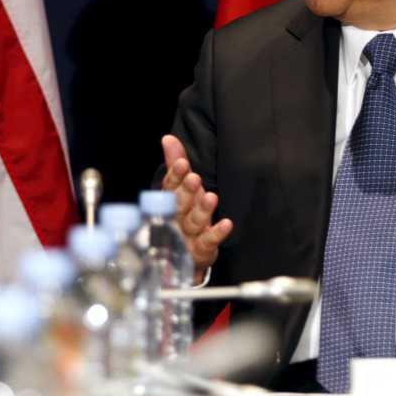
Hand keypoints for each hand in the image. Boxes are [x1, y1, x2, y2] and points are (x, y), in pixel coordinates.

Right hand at [160, 134, 232, 283]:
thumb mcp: (182, 187)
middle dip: (186, 192)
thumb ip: (176, 162)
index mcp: (170, 201)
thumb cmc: (183, 215)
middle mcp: (175, 219)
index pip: (170, 187)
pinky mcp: (199, 251)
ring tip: (211, 198)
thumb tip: (168, 138)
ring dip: (202, 210)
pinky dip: (217, 233)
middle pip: (179, 204)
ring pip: (193, 222)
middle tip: (194, 178)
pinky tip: (227, 224)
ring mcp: (186, 236)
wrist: (183, 257)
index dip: (175, 176)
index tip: (182, 164)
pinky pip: (208, 242)